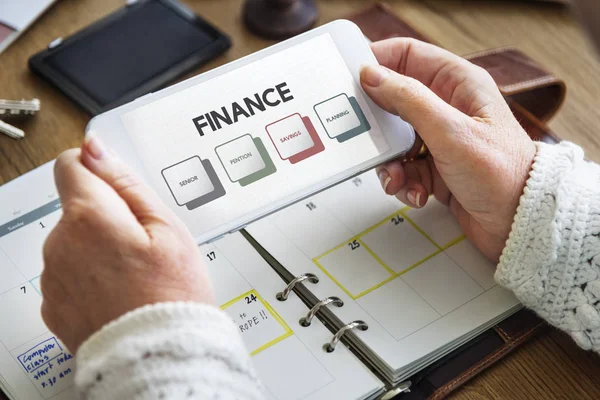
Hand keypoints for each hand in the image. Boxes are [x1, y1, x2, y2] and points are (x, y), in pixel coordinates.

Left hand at [41, 136, 213, 352]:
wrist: (158, 354)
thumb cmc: (171, 293)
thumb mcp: (167, 228)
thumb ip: (127, 184)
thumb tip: (96, 149)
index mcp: (89, 217)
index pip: (71, 165)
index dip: (99, 170)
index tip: (119, 187)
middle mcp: (60, 244)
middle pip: (78, 208)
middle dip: (107, 216)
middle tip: (144, 244)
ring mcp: (54, 277)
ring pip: (73, 242)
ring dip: (98, 248)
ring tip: (135, 272)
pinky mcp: (53, 304)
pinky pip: (69, 274)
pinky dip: (90, 277)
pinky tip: (120, 291)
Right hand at [360, 38, 535, 260]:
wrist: (519, 223)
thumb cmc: (503, 172)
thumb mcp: (450, 131)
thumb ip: (408, 100)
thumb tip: (373, 75)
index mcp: (457, 83)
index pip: (407, 56)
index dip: (377, 62)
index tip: (351, 79)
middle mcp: (446, 106)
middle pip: (393, 101)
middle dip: (378, 125)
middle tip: (366, 137)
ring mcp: (439, 138)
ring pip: (393, 139)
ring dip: (390, 162)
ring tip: (398, 178)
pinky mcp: (434, 166)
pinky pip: (403, 167)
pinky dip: (403, 182)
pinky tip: (417, 193)